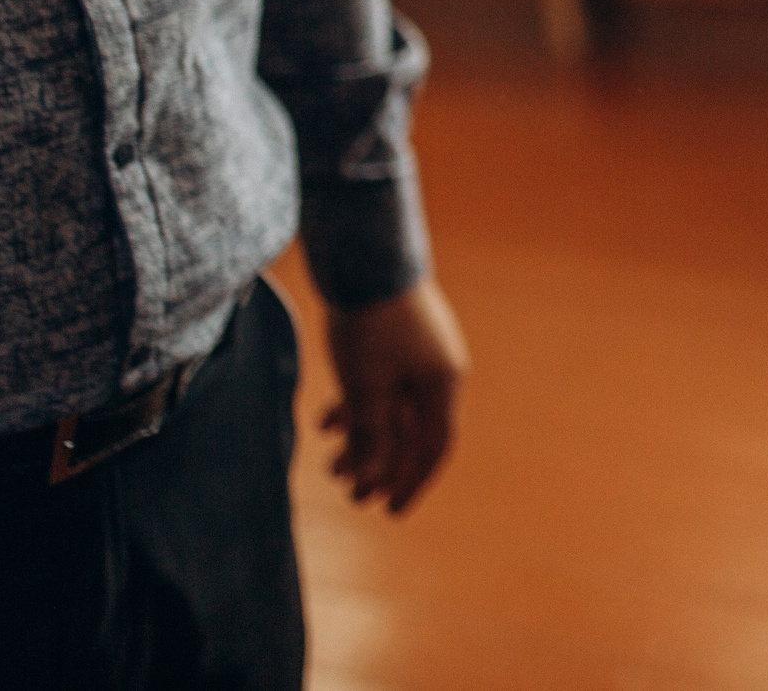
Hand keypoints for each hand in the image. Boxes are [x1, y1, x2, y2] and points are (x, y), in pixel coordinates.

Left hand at [322, 277, 468, 513]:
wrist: (365, 257)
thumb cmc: (371, 324)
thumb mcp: (366, 388)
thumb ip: (371, 436)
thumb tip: (370, 480)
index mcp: (443, 383)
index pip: (434, 447)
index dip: (411, 482)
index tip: (388, 510)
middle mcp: (437, 371)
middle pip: (411, 431)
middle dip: (380, 465)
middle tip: (351, 495)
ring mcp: (417, 353)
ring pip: (392, 409)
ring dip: (363, 439)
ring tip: (330, 463)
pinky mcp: (395, 339)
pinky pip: (380, 385)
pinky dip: (356, 407)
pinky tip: (325, 421)